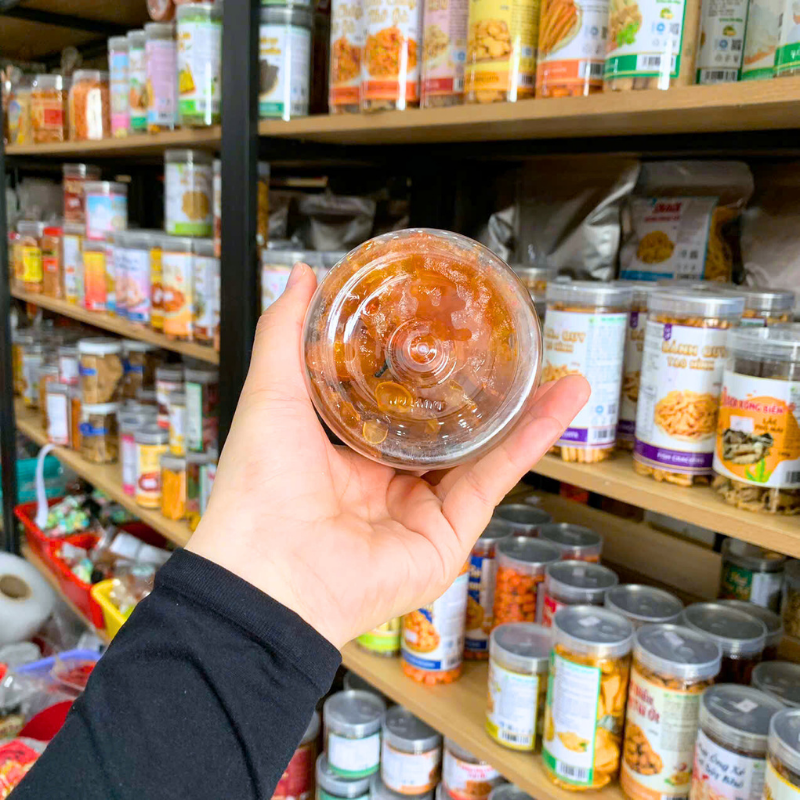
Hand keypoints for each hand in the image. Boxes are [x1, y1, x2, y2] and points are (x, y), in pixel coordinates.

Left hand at [188, 263, 589, 648]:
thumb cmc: (260, 486)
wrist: (270, 571)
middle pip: (448, 433)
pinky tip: (559, 405)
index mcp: (347, 456)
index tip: (450, 336)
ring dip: (523, 413)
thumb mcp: (273, 392)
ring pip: (482, 454)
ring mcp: (420, 513)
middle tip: (513, 354)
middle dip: (484, 395)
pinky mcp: (449, 536)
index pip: (398, 409)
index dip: (426, 374)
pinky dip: (529, 442)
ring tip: (558, 371)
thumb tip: (302, 276)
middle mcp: (387, 486)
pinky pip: (493, 481)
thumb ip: (287, 333)